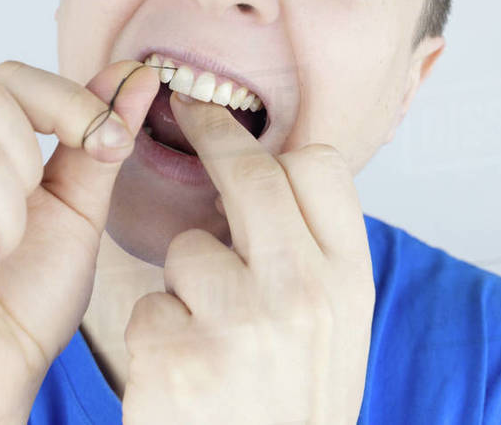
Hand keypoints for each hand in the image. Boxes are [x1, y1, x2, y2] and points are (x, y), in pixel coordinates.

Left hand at [122, 91, 375, 424]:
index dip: (277, 150)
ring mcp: (243, 323)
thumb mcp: (335, 335)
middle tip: (184, 106)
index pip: (321, 170)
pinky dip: (156, 337)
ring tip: (209, 345)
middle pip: (251, 174)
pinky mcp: (180, 356)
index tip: (244, 132)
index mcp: (351, 284)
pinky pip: (149, 307)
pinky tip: (183, 379)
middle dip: (211, 136)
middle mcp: (306, 294)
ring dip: (185, 286)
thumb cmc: (293, 414)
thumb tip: (271, 178)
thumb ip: (313, 261)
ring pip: (187, 248)